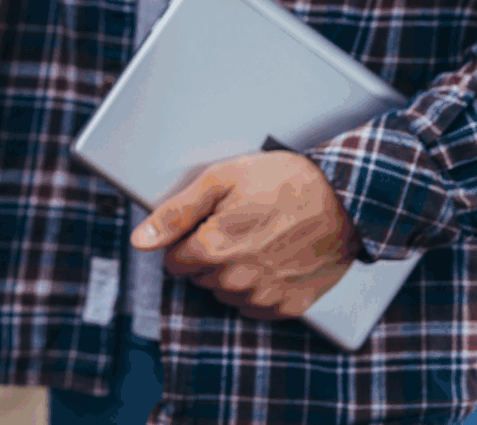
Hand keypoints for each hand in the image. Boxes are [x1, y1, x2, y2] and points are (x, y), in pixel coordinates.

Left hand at [132, 150, 361, 319]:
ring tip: (259, 240)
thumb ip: (175, 213)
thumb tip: (140, 240)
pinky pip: (256, 306)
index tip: (208, 223)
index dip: (186, 239)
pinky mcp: (290, 305)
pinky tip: (273, 261)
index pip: (173, 261)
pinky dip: (259, 288)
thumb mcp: (220, 180)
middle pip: (199, 277)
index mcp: (213, 248)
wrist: (346, 199)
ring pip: (226, 293)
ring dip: (233, 272)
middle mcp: (236, 279)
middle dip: (209, 254)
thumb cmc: (284, 182)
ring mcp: (265, 295)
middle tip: (238, 226)